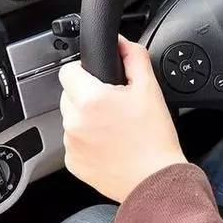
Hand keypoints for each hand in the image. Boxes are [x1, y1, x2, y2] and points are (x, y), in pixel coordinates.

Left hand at [59, 36, 186, 202]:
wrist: (154, 179)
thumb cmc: (155, 137)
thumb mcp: (150, 88)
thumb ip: (134, 56)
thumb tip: (122, 42)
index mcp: (91, 99)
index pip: (68, 70)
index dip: (85, 70)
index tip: (101, 79)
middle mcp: (75, 121)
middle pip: (69, 93)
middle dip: (88, 94)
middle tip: (114, 104)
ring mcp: (71, 144)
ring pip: (72, 117)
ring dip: (87, 117)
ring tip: (114, 126)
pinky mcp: (73, 162)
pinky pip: (75, 140)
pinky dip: (88, 139)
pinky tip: (110, 142)